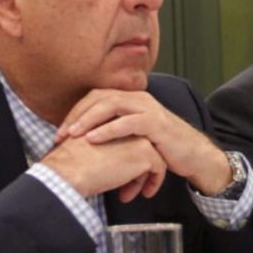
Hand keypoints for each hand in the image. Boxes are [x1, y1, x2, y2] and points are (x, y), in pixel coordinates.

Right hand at [42, 132, 166, 200]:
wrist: (68, 170)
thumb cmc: (69, 162)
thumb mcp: (87, 147)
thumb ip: (103, 148)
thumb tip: (111, 162)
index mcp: (111, 122)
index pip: (126, 141)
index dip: (123, 160)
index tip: (115, 176)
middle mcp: (127, 125)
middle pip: (139, 149)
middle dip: (134, 171)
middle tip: (124, 189)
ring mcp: (138, 137)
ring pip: (151, 159)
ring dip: (141, 178)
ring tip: (127, 193)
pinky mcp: (145, 153)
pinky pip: (159, 169)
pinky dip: (153, 182)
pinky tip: (144, 194)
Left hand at [55, 89, 232, 195]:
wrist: (193, 155)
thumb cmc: (161, 148)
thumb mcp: (134, 136)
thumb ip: (115, 131)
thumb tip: (86, 143)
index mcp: (130, 100)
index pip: (95, 97)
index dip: (75, 112)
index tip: (59, 132)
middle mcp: (138, 99)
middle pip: (99, 98)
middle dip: (76, 116)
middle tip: (59, 135)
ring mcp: (148, 109)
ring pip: (111, 105)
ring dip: (88, 120)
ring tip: (72, 135)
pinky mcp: (156, 124)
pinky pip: (128, 122)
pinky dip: (108, 130)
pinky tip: (93, 139)